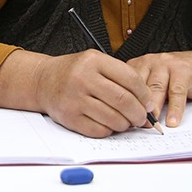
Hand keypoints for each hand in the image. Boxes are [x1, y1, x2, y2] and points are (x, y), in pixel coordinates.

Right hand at [34, 50, 155, 137]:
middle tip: (141, 118)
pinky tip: (107, 123)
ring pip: (114, 119)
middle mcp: (83, 78)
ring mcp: (75, 99)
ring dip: (125, 124)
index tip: (148, 103)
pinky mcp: (69, 117)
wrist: (43, 81)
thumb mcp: (95, 62)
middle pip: (124, 101)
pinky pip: (99, 130)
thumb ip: (120, 77)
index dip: (145, 95)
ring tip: (124, 121)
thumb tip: (147, 103)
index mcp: (93, 61)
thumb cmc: (74, 73)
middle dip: (139, 114)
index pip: (131, 79)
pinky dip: (109, 130)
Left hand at [127, 50, 191, 127]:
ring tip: (153, 124)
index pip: (125, 85)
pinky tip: (172, 121)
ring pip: (156, 88)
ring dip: (154, 109)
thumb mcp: (154, 83)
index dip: (125, 104)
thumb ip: (143, 96)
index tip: (125, 120)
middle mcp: (149, 62)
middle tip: (137, 124)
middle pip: (139, 86)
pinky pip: (177, 91)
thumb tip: (133, 119)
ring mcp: (166, 64)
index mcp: (138, 65)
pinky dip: (174, 108)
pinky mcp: (183, 70)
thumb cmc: (174, 77)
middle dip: (138, 107)